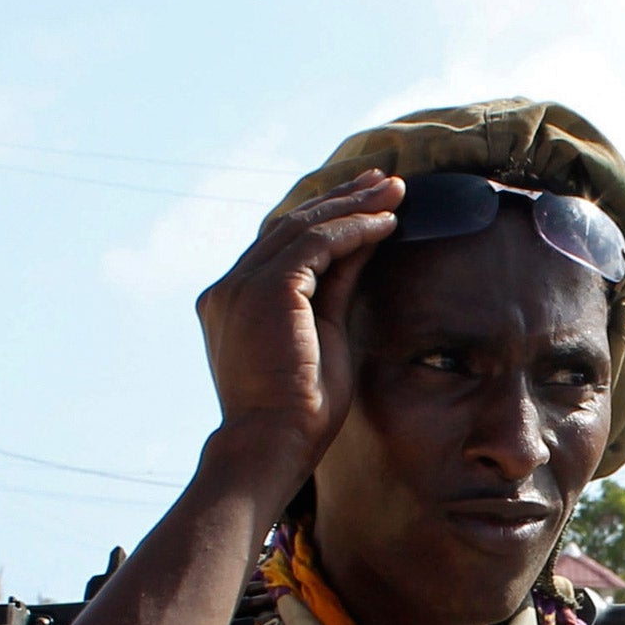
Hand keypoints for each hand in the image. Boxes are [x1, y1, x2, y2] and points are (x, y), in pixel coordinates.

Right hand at [191, 170, 402, 496]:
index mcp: (234, 302)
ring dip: (353, 205)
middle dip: (342, 199)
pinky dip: (353, 228)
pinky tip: (386, 222)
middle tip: (386, 180)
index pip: (282, 245)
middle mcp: (229, 287)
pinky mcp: (266, 289)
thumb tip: (361, 249)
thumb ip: (336, 290)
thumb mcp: (324, 336)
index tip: (366, 204)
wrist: (272, 445)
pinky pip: (317, 243)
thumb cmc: (299, 412)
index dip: (326, 218)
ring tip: (395, 191)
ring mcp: (241, 285)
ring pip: (304, 226)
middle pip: (291, 225)